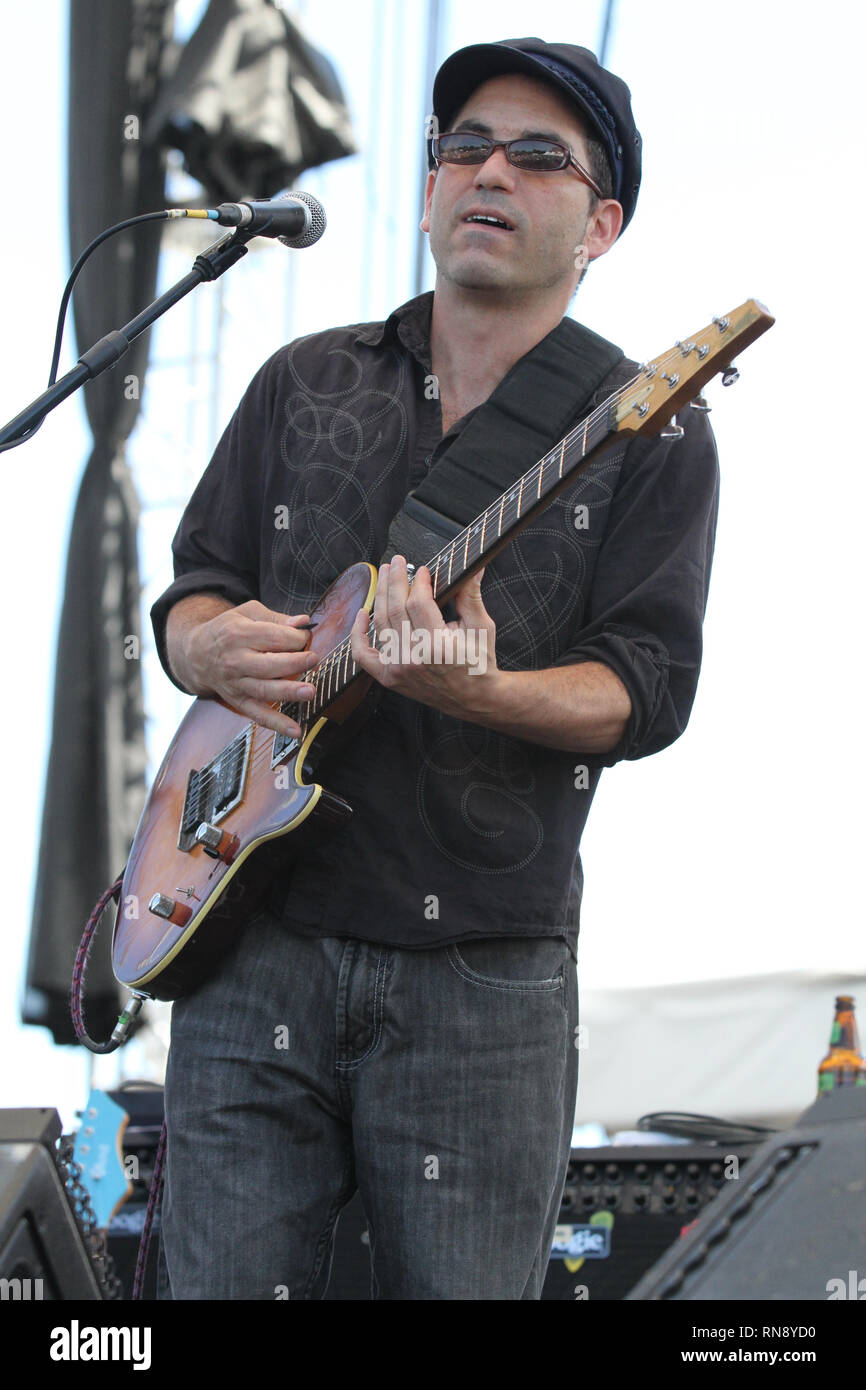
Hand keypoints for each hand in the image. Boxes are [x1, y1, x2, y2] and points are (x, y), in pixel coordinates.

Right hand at [187, 600, 318, 736]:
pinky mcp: (238, 700)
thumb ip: (276, 618)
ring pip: (264, 690)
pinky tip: (295, 730)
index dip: (294, 637)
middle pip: (268, 664)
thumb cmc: (228, 630)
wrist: (196, 654)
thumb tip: (303, 622)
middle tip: (313, 659)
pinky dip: (276, 724)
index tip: (305, 637)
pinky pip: (258, 714)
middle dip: (294, 662)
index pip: (272, 636)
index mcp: (238, 634)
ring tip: (310, 692)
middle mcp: (235, 661)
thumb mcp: (247, 613)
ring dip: (288, 692)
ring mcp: (236, 683)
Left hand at [350, 554, 498, 718]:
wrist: (474, 699)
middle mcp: (413, 658)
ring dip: (380, 595)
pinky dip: (358, 634)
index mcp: (437, 645)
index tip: (422, 569)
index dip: (418, 581)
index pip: (419, 602)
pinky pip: (363, 655)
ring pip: (380, 624)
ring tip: (384, 575)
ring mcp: (397, 669)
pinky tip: (362, 613)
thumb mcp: (481, 627)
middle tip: (397, 561)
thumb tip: (474, 566)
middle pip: (395, 609)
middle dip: (395, 580)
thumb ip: (471, 595)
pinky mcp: (389, 678)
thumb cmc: (479, 661)